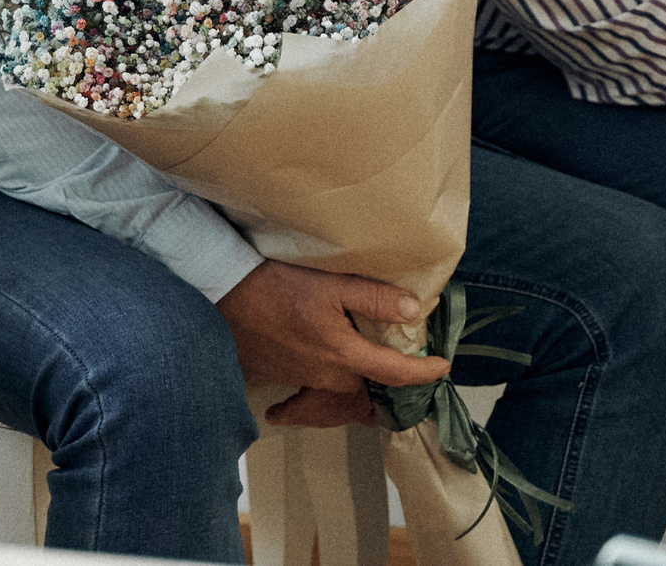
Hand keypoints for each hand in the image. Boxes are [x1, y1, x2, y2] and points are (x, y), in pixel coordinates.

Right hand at [215, 260, 449, 428]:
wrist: (222, 290)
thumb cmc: (277, 283)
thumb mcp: (331, 283)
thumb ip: (374, 298)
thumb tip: (414, 311)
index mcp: (342, 355)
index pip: (395, 373)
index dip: (423, 373)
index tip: (443, 367)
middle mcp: (325, 376)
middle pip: (366, 383)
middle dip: (385, 374)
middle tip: (399, 353)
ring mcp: (300, 377)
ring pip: (340, 380)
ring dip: (354, 369)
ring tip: (360, 345)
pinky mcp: (280, 373)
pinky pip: (314, 377)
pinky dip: (327, 366)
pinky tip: (319, 341)